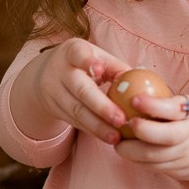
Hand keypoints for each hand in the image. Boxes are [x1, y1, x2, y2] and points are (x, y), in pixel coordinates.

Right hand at [11, 38, 131, 143]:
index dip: (88, 62)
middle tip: (121, 120)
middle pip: (80, 89)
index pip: (78, 54)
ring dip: (97, 126)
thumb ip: (116, 68)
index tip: (99, 70)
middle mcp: (59, 70)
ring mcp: (54, 91)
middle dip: (101, 106)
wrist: (45, 74)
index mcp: (72, 51)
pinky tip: (107, 137)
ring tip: (116, 137)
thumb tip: (143, 83)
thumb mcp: (95, 57)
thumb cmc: (82, 63)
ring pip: (76, 111)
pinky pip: (74, 121)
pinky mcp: (54, 108)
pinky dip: (92, 130)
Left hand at [115, 92, 188, 188]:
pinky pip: (151, 166)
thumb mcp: (187, 106)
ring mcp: (181, 155)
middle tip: (123, 124)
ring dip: (130, 150)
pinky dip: (135, 160)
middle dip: (141, 131)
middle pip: (165, 137)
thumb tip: (132, 82)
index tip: (134, 99)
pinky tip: (126, 151)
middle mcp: (188, 136)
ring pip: (153, 156)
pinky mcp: (174, 170)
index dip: (153, 105)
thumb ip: (166, 99)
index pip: (174, 109)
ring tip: (117, 140)